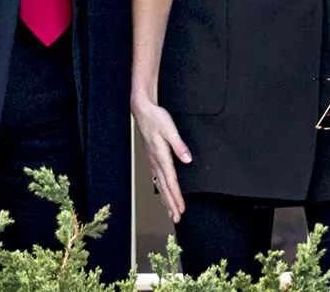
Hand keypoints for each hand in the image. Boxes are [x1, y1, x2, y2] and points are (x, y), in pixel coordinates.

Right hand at [131, 96, 190, 222]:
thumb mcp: (170, 129)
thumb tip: (187, 160)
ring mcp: (153, 160)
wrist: (142, 110)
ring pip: (160, 184)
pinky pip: (157, 178)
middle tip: (177, 218)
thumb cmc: (156, 118)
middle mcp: (156, 161)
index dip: (177, 196)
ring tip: (171, 212)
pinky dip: (161, 189)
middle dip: (171, 204)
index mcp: (161, 156)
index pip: (171, 181)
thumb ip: (179, 145)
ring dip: (166, 199)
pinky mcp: (152, 157)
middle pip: (164, 187)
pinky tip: (163, 193)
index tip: (182, 209)